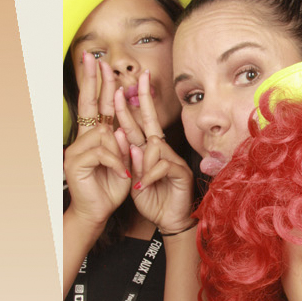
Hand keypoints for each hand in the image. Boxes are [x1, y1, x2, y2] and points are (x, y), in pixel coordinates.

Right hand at [63, 52, 131, 229]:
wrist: (98, 211)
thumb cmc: (113, 185)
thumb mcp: (126, 161)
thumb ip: (125, 144)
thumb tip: (121, 129)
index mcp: (97, 136)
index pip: (99, 105)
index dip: (101, 84)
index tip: (102, 63)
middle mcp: (84, 138)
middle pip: (89, 104)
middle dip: (93, 80)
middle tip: (93, 58)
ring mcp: (76, 149)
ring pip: (105, 134)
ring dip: (120, 150)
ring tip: (125, 168)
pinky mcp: (75, 162)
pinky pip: (103, 151)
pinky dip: (116, 162)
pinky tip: (121, 173)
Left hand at [113, 70, 194, 232]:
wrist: (169, 220)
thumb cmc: (152, 199)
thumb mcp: (134, 179)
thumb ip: (131, 161)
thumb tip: (128, 140)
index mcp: (148, 150)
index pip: (140, 123)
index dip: (132, 104)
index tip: (121, 87)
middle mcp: (161, 150)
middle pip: (151, 121)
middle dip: (141, 99)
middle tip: (134, 80)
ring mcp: (172, 158)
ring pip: (153, 146)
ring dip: (141, 162)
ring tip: (138, 181)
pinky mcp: (180, 171)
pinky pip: (162, 165)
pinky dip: (150, 175)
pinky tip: (144, 186)